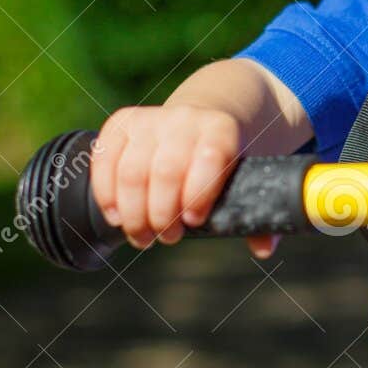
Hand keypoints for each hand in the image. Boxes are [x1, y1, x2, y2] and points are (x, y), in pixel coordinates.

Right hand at [89, 104, 278, 260]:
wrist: (203, 119)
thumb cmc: (226, 162)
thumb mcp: (249, 178)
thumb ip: (260, 215)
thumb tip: (262, 249)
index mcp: (222, 130)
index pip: (210, 158)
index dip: (199, 194)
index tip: (194, 222)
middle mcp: (186, 118)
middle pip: (165, 171)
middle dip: (163, 215)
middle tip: (167, 238)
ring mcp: (151, 119)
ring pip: (131, 170)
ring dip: (133, 213)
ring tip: (142, 236)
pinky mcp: (122, 123)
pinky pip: (104, 158)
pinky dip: (106, 193)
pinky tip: (116, 216)